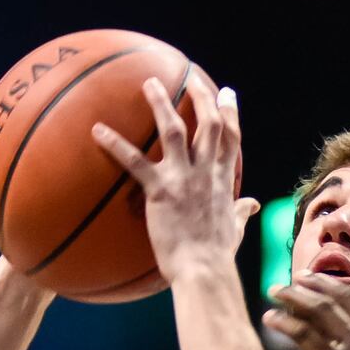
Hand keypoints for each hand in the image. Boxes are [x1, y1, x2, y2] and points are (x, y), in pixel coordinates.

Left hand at [91, 75, 258, 281]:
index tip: (227, 93)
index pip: (231, 137)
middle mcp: (206, 172)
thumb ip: (241, 212)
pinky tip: (97, 130)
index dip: (230, 112)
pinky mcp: (160, 191)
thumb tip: (252, 204)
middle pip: (207, 123)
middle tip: (191, 78)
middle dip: (201, 96)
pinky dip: (115, 144)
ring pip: (173, 130)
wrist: (203, 271)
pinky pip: (134, 161)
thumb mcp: (235, 229)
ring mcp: (183, 178)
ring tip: (149, 83)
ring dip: (161, 103)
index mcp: (224, 179)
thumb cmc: (217, 255)